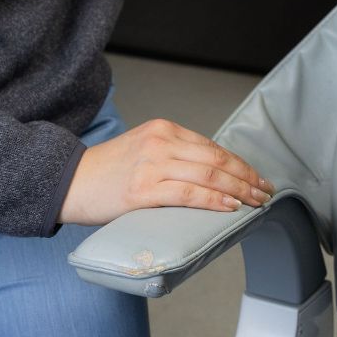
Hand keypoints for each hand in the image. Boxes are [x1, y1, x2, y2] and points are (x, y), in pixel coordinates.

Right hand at [58, 118, 274, 226]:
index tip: (257, 178)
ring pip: (209, 176)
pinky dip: (215, 201)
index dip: (240, 164)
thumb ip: (174, 155)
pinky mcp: (144, 190)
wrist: (69, 182)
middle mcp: (161, 142)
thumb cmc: (108, 172)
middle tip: (266, 191)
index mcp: (163, 129)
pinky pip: (190, 194)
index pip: (212, 147)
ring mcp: (152, 165)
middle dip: (247, 177)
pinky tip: (231, 207)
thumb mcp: (144, 150)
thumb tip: (212, 176)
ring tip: (256, 202)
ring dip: (240, 190)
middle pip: (217, 160)